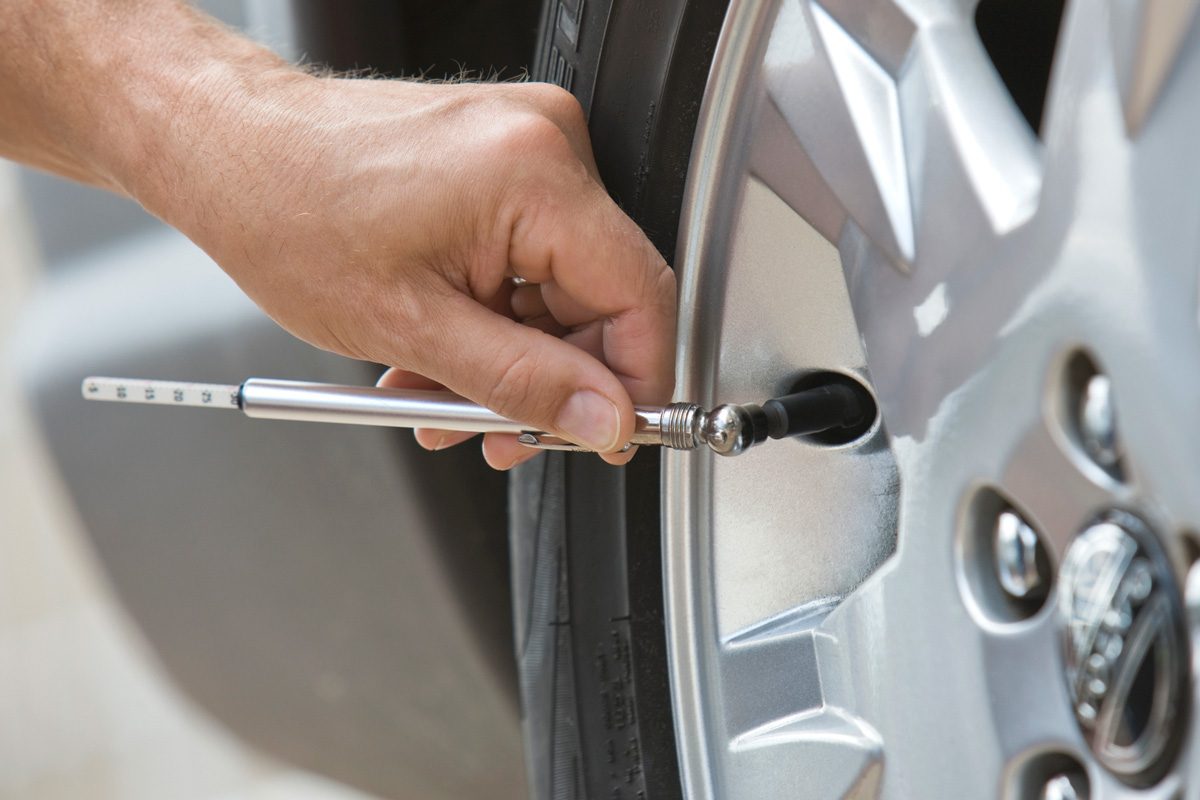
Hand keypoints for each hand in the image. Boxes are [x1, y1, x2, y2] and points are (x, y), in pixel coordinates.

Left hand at [145, 75, 675, 468]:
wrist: (228, 147)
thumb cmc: (287, 210)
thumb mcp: (411, 327)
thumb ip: (523, 383)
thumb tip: (599, 419)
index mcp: (533, 174)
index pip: (640, 295)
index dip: (635, 382)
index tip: (610, 432)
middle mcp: (544, 143)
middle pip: (599, 296)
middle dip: (551, 379)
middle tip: (501, 432)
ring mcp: (524, 144)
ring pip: (559, 287)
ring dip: (510, 356)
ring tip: (441, 396)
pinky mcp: (501, 157)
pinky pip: (528, 257)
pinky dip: (492, 314)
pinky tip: (443, 351)